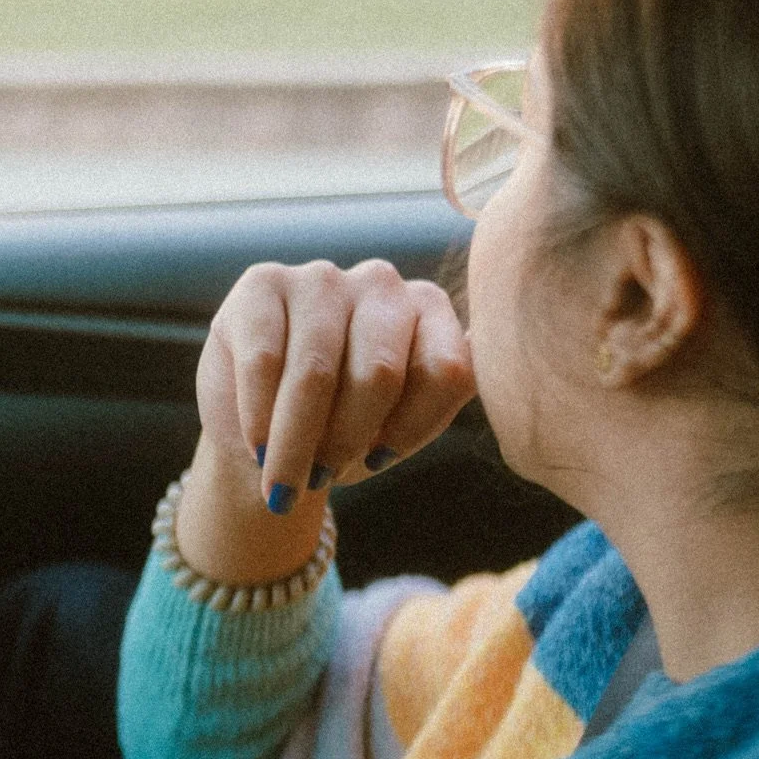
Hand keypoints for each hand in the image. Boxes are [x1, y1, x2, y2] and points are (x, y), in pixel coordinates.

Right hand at [199, 259, 475, 512]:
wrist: (264, 436)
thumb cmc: (344, 430)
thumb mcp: (403, 424)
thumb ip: (445, 394)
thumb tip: (501, 373)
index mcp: (431, 310)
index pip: (446, 371)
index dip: (411, 430)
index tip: (381, 459)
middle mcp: (382, 282)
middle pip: (379, 374)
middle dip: (346, 442)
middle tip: (322, 478)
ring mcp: (320, 277)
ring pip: (316, 374)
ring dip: (297, 443)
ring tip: (284, 481)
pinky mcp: (261, 284)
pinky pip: (265, 363)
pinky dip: (260, 418)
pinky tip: (257, 443)